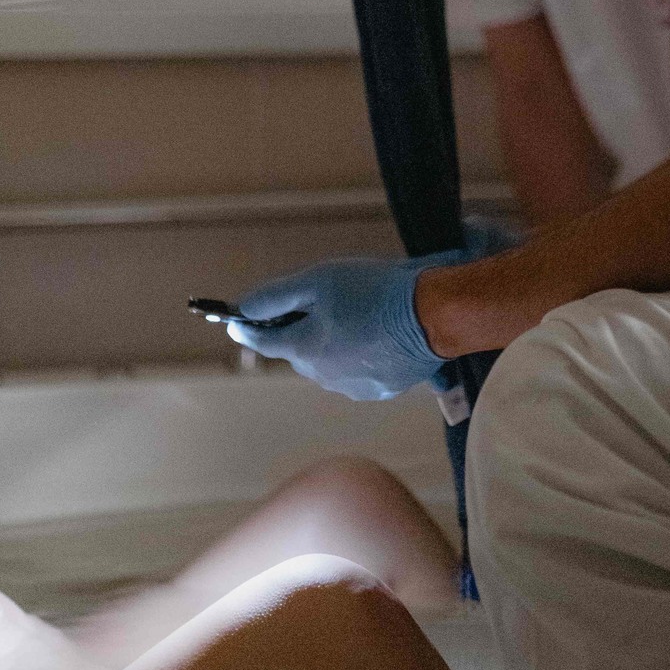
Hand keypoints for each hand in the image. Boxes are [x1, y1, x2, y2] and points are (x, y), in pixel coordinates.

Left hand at [228, 216, 516, 399]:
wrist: (435, 315)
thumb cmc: (376, 292)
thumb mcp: (318, 281)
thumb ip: (275, 297)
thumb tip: (242, 311)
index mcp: (305, 350)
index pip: (262, 341)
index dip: (247, 326)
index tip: (235, 319)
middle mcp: (324, 376)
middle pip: (299, 350)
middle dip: (303, 328)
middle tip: (324, 299)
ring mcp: (355, 387)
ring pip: (330, 361)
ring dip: (335, 340)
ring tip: (362, 313)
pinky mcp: (383, 389)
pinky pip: (360, 369)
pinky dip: (363, 352)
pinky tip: (381, 331)